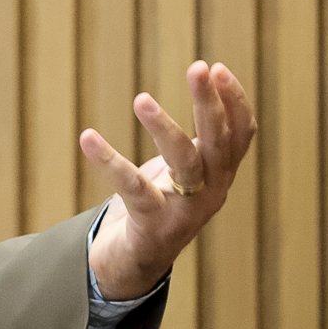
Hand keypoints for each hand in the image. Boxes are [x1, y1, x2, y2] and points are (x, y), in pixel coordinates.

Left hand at [79, 61, 255, 299]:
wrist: (134, 261)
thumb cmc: (158, 205)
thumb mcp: (183, 169)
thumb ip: (197, 138)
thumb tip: (206, 84)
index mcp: (220, 175)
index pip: (240, 133)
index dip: (233, 101)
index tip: (216, 67)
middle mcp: (212, 192)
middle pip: (219, 142)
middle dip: (210, 103)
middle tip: (198, 67)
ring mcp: (185, 211)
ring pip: (185, 163)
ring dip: (165, 128)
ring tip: (142, 98)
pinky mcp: (153, 225)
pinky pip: (131, 188)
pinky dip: (108, 161)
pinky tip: (88, 138)